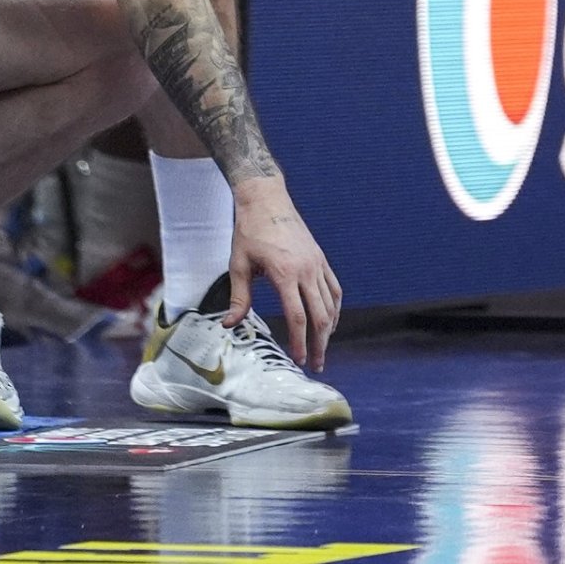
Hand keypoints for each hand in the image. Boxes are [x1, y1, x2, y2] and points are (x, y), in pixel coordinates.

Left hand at [226, 176, 342, 372]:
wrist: (266, 199)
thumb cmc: (249, 231)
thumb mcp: (239, 265)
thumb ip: (238, 298)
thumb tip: (229, 325)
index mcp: (285, 274)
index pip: (297, 317)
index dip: (300, 342)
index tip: (299, 360)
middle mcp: (306, 270)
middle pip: (320, 315)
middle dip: (319, 343)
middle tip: (316, 363)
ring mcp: (316, 263)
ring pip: (330, 304)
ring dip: (328, 329)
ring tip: (323, 347)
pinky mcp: (320, 258)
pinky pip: (333, 287)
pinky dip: (335, 307)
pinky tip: (330, 320)